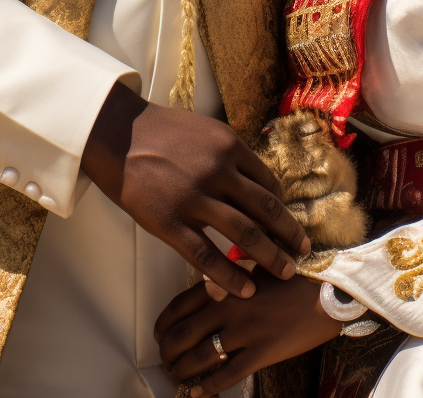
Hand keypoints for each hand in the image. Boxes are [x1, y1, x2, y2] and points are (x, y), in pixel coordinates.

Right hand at [81, 82, 309, 296]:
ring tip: (286, 273)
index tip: (289, 224)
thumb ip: (231, 155)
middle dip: (289, 234)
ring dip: (270, 258)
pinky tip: (245, 290)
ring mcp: (194, 199)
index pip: (268, 183)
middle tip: (304, 251)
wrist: (119, 135)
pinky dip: (230, 277)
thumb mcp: (206, 131)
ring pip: (243, 236)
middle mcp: (217, 172)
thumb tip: (257, 181)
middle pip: (266, 210)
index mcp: (229, 147)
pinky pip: (207, 257)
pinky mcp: (170, 223)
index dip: (282, 207)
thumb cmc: (163, 132)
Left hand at [155, 267, 340, 394]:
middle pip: (183, 334)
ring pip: (200, 357)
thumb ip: (232, 273)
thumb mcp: (258, 264)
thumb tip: (213, 281)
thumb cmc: (294, 276)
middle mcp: (229, 306)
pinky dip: (207, 387)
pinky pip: (227, 374)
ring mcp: (245, 331)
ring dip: (182, 371)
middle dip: (168, 352)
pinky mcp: (262, 352)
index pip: (180, 305)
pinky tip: (196, 393)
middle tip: (167, 361)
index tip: (160, 335)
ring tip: (178, 377)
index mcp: (226, 283)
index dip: (164, 325)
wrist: (329, 290)